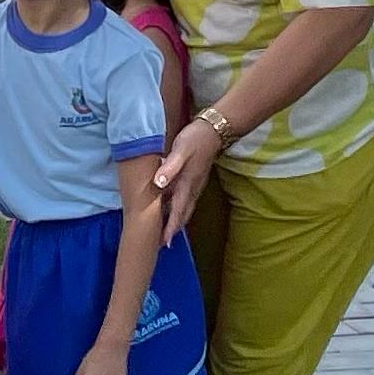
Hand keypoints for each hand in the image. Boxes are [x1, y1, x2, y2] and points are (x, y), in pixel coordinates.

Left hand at [153, 116, 228, 236]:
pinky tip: (173, 209)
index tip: (165, 243)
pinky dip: (180, 209)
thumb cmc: (195, 139)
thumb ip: (170, 167)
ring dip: (177, 221)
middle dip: (174, 229)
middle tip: (164, 244)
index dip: (171, 227)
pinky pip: (187, 200)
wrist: (214, 130)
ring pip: (186, 208)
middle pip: (183, 214)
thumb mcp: (180, 150)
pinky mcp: (196, 179)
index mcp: (187, 184)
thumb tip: (159, 184)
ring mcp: (196, 185)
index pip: (178, 211)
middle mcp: (193, 188)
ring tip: (168, 232)